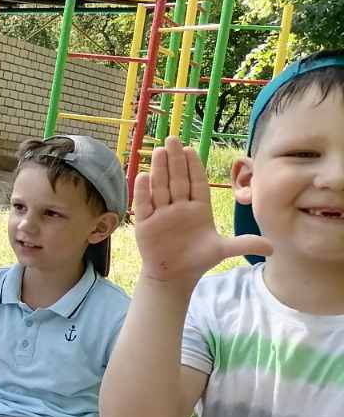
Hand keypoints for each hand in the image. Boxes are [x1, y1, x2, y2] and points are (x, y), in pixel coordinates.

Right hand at [134, 138, 270, 281]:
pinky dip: (143, 191)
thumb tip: (272, 247)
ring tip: (159, 151)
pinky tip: (143, 175)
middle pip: (177, 180)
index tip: (190, 149)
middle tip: (172, 139)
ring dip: (159, 170)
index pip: (196, 183)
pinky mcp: (146, 224)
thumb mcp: (222, 249)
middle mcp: (179, 207)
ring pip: (161, 188)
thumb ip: (244, 244)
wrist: (175, 276)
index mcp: (198, 208)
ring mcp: (161, 214)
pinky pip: (144, 205)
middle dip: (175, 160)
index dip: (193, 166)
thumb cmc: (197, 259)